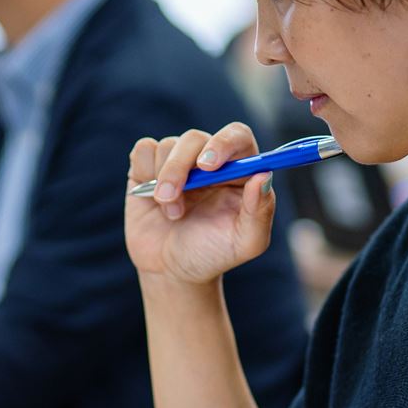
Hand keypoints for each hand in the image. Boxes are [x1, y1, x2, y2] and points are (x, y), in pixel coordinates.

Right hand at [125, 124, 276, 285]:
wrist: (172, 270)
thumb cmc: (213, 254)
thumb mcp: (245, 242)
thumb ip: (260, 210)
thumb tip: (263, 175)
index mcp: (238, 171)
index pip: (237, 136)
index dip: (223, 143)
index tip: (208, 166)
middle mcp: (209, 161)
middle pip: (195, 138)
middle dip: (181, 167)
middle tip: (174, 196)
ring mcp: (179, 162)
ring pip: (167, 146)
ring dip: (165, 180)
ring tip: (172, 214)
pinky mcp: (148, 167)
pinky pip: (144, 150)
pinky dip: (146, 172)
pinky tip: (153, 199)